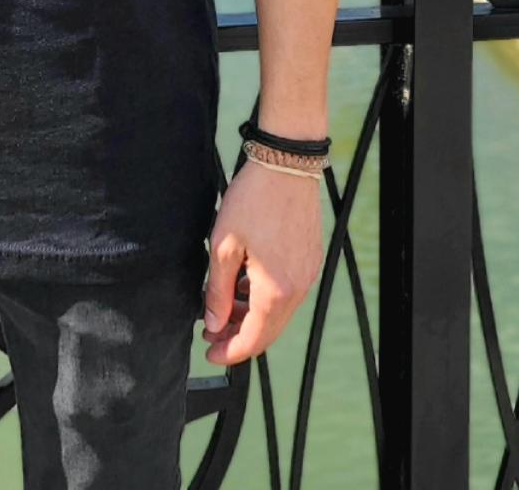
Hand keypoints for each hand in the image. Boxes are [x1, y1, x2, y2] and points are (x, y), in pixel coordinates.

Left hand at [201, 162, 323, 365]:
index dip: (228, 351)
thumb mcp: (223, 246)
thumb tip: (213, 323)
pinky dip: (265, 297)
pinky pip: (286, 292)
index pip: (252, 340)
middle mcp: (297, 288)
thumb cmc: (253, 201)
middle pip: (268, 331)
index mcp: (275, 290)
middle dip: (237, 336)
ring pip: (278, 312)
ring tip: (223, 305)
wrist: (286, 165)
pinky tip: (245, 283)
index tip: (209, 351)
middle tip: (211, 331)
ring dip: (251, 315)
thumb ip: (217, 290)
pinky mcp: (309, 260)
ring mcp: (307, 274)